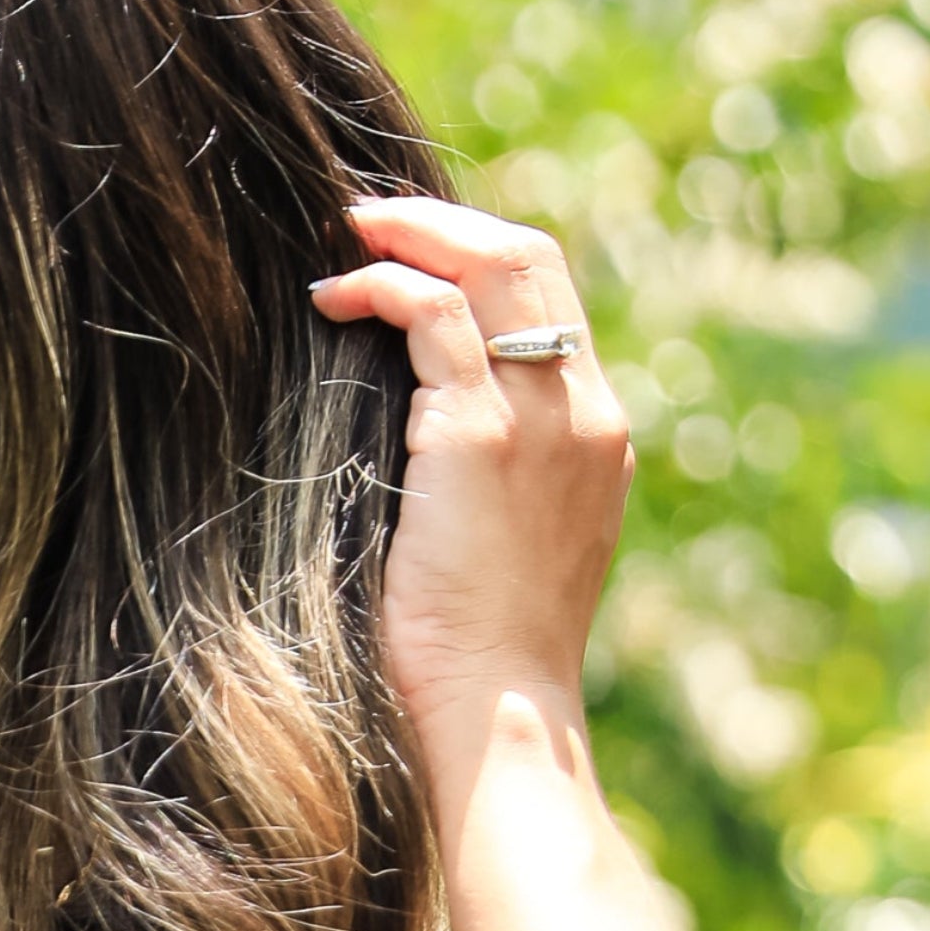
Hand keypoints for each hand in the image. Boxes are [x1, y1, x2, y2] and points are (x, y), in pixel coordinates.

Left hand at [309, 195, 633, 779]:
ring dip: (411, 235)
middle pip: (531, 260)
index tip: (417, 255)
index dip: (483, 259)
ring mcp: (539, 419)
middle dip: (446, 223)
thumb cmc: (480, 660)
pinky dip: (381, 288)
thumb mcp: (505, 552)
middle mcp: (582, 413)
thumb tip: (422, 448)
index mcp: (595, 437)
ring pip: (491, 265)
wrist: (499, 713)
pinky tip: (334, 300)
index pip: (552, 304)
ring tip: (347, 238)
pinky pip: (432, 315)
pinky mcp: (480, 435)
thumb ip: (489, 483)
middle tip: (370, 217)